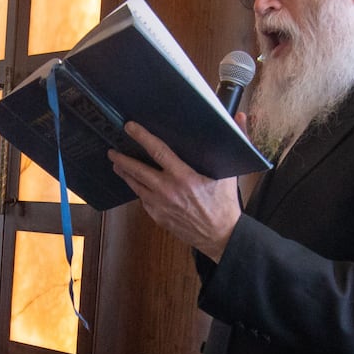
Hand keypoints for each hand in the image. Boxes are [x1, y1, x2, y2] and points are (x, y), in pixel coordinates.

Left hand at [108, 122, 242, 262]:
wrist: (221, 236)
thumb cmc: (225, 204)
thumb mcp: (231, 172)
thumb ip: (237, 141)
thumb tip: (241, 117)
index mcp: (183, 176)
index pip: (157, 150)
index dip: (141, 137)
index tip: (129, 127)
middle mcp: (167, 190)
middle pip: (137, 170)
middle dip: (122, 159)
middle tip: (112, 150)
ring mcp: (160, 205)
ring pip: (136, 186)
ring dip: (125, 174)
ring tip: (117, 165)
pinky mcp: (158, 217)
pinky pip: (144, 200)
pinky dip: (138, 190)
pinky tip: (136, 185)